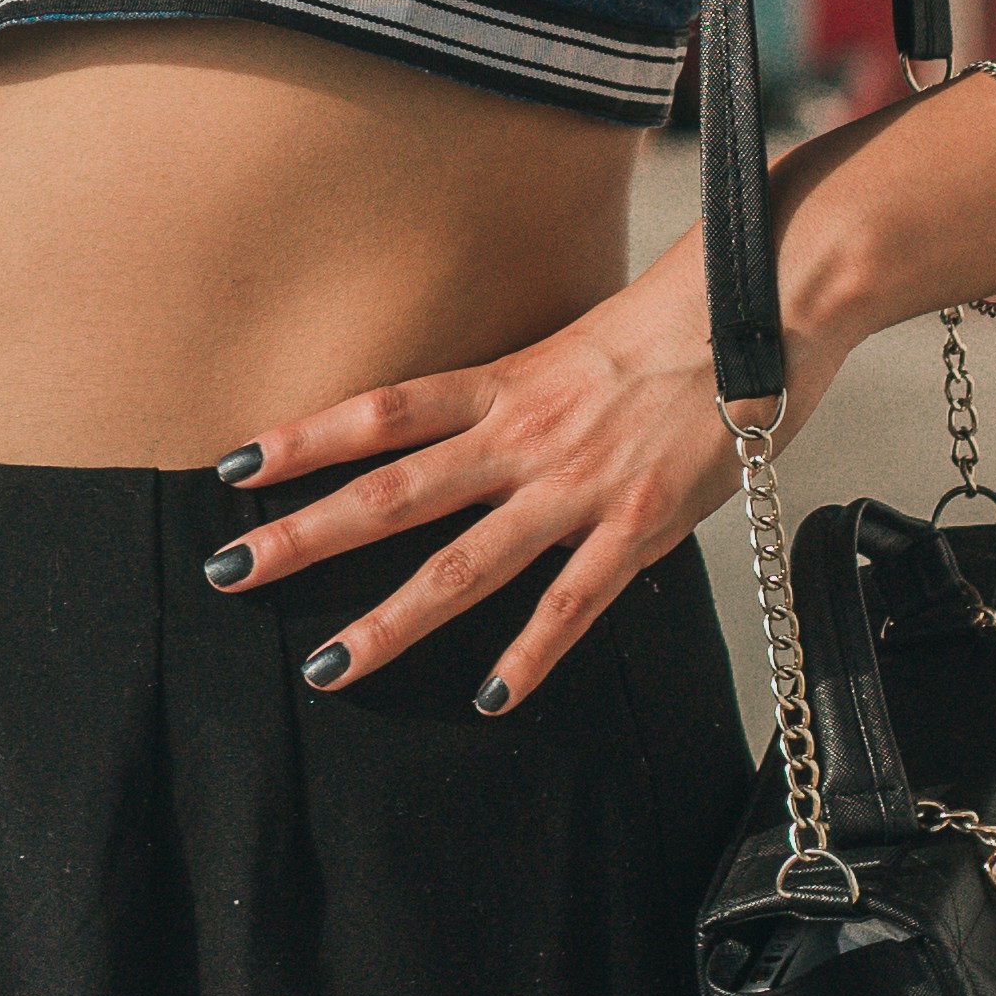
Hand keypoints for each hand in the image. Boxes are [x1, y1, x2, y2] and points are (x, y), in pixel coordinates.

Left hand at [205, 228, 850, 715]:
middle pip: (391, 492)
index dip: (304, 438)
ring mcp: (577, 484)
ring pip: (463, 564)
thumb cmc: (682, 319)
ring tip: (325, 669)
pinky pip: (573, 602)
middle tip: (227, 571)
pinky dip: (531, 653)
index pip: (380, 411)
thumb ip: (532, 403)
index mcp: (505, 382)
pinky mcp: (639, 525)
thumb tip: (497, 445)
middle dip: (304, 537)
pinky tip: (489, 698)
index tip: (231, 465)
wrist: (767, 297)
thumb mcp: (580, 347)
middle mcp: (523, 435)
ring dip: (390, 621)